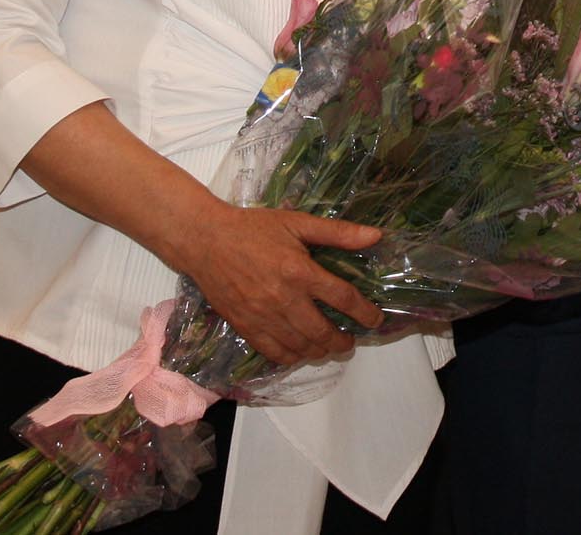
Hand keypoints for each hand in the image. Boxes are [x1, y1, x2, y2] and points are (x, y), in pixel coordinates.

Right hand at [173, 206, 384, 365]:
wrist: (205, 240)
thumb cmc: (253, 228)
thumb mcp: (297, 223)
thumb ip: (337, 233)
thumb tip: (375, 236)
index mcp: (300, 272)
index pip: (343, 299)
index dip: (364, 313)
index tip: (375, 319)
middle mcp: (284, 300)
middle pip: (323, 333)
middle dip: (342, 341)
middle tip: (350, 341)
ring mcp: (263, 317)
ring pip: (300, 348)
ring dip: (320, 351)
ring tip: (327, 346)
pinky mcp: (246, 327)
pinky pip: (274, 353)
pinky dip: (292, 357)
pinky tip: (299, 351)